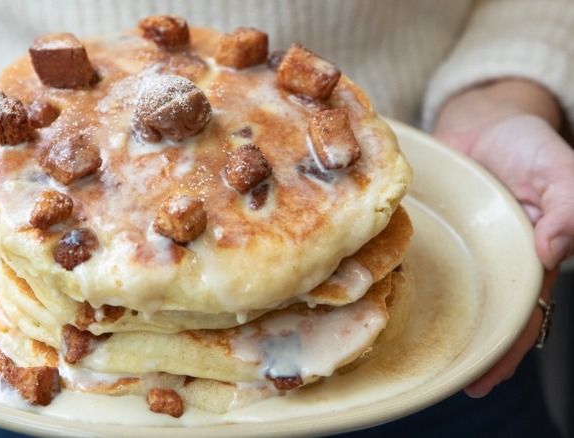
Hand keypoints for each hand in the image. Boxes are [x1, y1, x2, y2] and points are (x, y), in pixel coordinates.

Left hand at [433, 79, 573, 396]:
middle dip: (469, 352)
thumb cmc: (525, 143)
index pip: (521, 312)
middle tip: (447, 383)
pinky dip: (408, 282)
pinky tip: (386, 301)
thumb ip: (568, 204)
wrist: (481, 119)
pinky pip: (419, 263)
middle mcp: (490, 259)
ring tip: (413, 359)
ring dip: (435, 324)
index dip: (507, 348)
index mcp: (528, 254)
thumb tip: (551, 250)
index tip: (484, 377)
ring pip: (446, 295)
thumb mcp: (559, 167)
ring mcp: (458, 247)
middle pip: (480, 315)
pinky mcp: (428, 230)